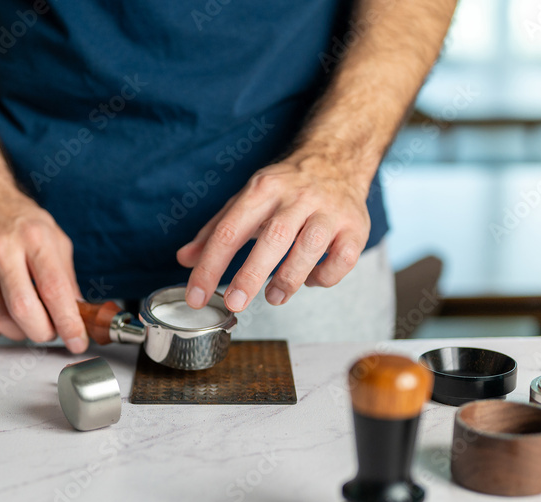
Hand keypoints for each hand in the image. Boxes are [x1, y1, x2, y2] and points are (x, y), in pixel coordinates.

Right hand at [0, 179, 88, 352]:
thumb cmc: (16, 220)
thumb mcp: (53, 238)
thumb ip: (67, 278)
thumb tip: (78, 317)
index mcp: (33, 237)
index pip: (54, 290)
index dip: (69, 323)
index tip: (77, 341)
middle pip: (24, 311)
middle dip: (42, 332)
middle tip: (49, 331)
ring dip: (18, 331)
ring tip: (25, 318)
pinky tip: (0, 314)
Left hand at [176, 155, 371, 311]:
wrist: (337, 158)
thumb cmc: (286, 187)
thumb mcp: (246, 199)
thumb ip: (214, 231)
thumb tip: (184, 259)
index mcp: (263, 188)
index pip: (230, 229)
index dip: (210, 266)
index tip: (197, 296)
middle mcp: (298, 196)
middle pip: (273, 238)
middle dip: (251, 275)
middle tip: (235, 304)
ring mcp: (330, 211)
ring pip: (310, 248)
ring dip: (288, 279)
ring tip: (273, 297)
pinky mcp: (356, 227)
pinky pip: (343, 259)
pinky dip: (324, 277)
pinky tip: (310, 279)